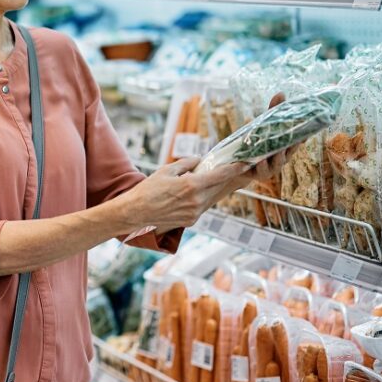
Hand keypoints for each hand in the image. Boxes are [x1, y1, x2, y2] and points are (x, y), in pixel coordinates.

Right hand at [115, 157, 250, 233]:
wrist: (136, 213)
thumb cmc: (148, 190)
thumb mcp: (166, 170)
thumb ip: (186, 164)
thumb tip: (199, 160)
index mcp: (191, 186)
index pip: (220, 176)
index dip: (234, 169)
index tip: (244, 163)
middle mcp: (197, 201)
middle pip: (220, 188)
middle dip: (229, 179)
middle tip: (238, 169)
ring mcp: (195, 213)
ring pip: (213, 198)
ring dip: (217, 188)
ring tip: (220, 179)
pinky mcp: (191, 221)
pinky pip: (204, 206)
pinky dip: (205, 197)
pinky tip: (202, 192)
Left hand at [237, 93, 293, 186]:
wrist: (237, 165)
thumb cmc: (256, 144)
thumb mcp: (262, 126)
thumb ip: (271, 112)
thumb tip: (281, 93)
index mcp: (284, 148)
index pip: (296, 142)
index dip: (302, 138)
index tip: (306, 132)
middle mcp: (279, 159)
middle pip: (288, 154)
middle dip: (291, 148)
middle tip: (293, 142)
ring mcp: (269, 168)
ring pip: (276, 165)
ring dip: (278, 159)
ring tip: (278, 152)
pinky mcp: (256, 174)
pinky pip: (259, 172)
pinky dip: (260, 167)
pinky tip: (259, 162)